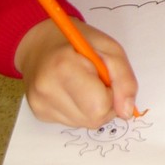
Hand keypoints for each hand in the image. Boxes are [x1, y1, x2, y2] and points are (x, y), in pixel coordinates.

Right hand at [15, 18, 138, 127]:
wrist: (41, 43)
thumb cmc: (79, 42)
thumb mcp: (111, 49)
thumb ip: (124, 79)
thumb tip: (126, 111)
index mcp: (64, 68)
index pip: (99, 106)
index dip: (112, 95)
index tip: (107, 78)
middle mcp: (47, 90)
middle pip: (92, 119)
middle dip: (105, 104)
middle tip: (98, 82)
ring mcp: (39, 104)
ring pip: (84, 123)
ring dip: (93, 108)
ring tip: (85, 84)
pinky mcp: (38, 113)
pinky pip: (72, 122)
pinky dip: (80, 110)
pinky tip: (73, 91)